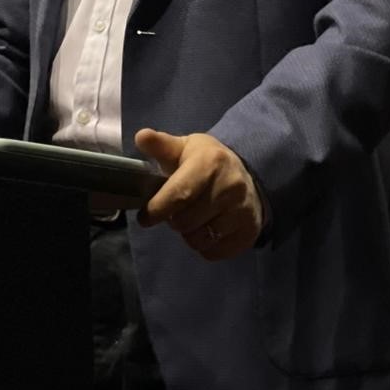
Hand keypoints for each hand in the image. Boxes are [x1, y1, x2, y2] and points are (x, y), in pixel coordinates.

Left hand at [135, 128, 263, 260]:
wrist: (246, 174)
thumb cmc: (207, 161)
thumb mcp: (185, 147)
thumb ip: (161, 145)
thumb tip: (141, 136)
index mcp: (211, 162)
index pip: (179, 194)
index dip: (157, 209)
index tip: (145, 217)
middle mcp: (230, 187)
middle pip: (185, 221)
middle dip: (173, 220)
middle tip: (176, 210)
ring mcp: (242, 212)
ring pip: (199, 240)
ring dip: (188, 234)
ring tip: (192, 218)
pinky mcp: (248, 233)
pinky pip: (213, 252)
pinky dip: (204, 245)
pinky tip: (207, 227)